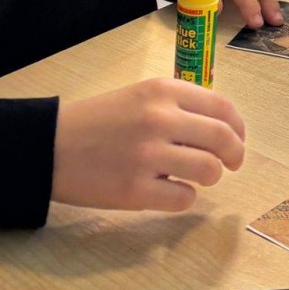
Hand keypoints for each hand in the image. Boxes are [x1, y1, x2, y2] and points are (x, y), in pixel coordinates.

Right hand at [51, 78, 246, 212]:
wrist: (50, 146)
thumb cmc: (99, 121)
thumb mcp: (140, 96)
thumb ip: (179, 105)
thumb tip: (223, 126)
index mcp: (163, 91)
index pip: (222, 107)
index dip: (238, 127)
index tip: (237, 139)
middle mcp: (159, 119)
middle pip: (223, 138)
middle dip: (235, 154)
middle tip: (231, 164)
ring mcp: (147, 155)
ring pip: (209, 170)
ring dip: (210, 177)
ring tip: (195, 176)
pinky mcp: (135, 190)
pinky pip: (184, 198)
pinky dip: (184, 197)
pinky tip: (170, 190)